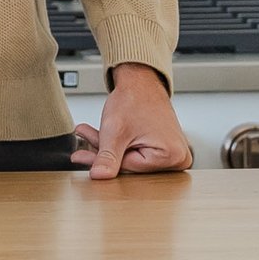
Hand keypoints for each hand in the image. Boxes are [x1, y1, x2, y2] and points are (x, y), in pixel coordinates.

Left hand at [72, 63, 192, 180]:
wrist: (142, 82)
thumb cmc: (135, 98)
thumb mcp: (115, 130)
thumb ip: (107, 157)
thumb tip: (99, 176)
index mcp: (172, 156)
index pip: (129, 168)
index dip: (102, 160)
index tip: (81, 156)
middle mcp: (178, 158)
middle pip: (131, 165)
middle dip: (104, 154)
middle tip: (80, 150)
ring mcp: (174, 154)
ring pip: (131, 159)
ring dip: (109, 150)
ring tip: (88, 137)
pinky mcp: (166, 150)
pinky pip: (137, 154)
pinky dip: (120, 147)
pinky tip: (102, 139)